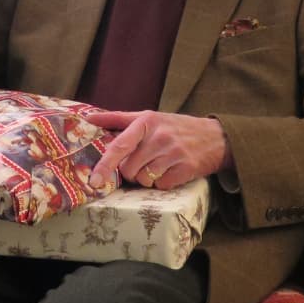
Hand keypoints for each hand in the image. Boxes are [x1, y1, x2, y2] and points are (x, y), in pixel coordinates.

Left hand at [87, 109, 229, 189]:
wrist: (215, 136)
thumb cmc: (174, 127)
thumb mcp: (148, 117)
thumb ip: (118, 119)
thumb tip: (88, 118)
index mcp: (146, 121)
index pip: (120, 146)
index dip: (104, 164)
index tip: (94, 180)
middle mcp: (160, 136)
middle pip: (129, 169)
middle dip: (130, 171)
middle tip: (141, 163)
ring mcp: (174, 153)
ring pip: (144, 179)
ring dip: (146, 178)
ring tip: (157, 166)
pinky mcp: (186, 169)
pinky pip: (161, 185)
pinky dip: (161, 183)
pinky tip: (169, 171)